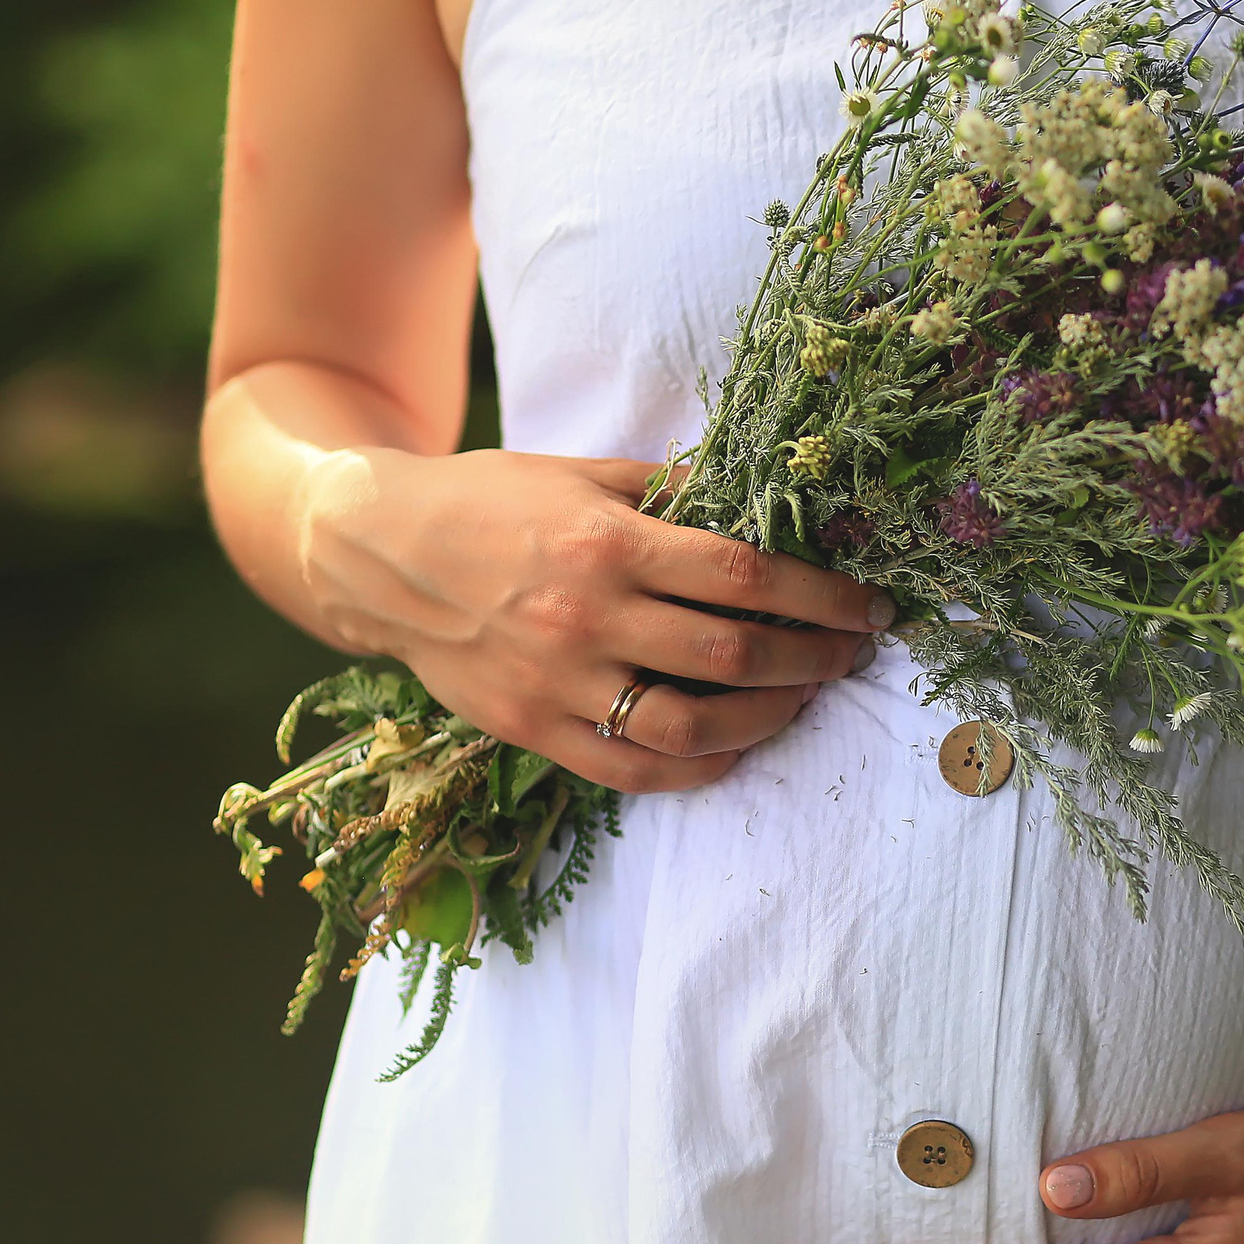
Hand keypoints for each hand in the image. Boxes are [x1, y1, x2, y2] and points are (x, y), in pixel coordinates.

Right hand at [300, 447, 893, 791]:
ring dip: (768, 718)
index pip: (745, 575)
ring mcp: (559, 682)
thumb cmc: (490, 500)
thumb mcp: (582, 474)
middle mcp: (588, 617)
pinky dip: (699, 769)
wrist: (376, 552)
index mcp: (609, 543)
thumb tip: (762, 506)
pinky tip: (736, 748)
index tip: (866, 606)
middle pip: (734, 655)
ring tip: (802, 698)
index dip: (821, 595)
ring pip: (692, 727)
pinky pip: (633, 770)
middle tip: (850, 653)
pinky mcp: (534, 730)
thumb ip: (671, 493)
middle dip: (813, 658)